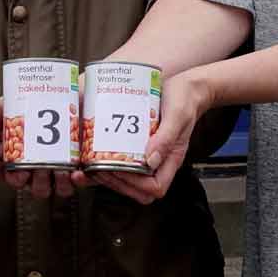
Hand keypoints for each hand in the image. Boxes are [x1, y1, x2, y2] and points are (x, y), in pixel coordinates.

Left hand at [84, 69, 215, 203]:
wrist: (186, 87)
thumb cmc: (185, 99)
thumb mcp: (177, 116)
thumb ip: (166, 139)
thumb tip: (151, 161)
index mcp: (171, 158)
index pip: (156, 187)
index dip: (136, 185)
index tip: (120, 170)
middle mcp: (159, 160)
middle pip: (139, 189)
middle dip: (117, 183)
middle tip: (98, 169)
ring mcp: (148, 153)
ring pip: (128, 178)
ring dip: (109, 176)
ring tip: (91, 165)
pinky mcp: (138, 143)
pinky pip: (123, 160)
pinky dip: (107, 160)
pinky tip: (94, 151)